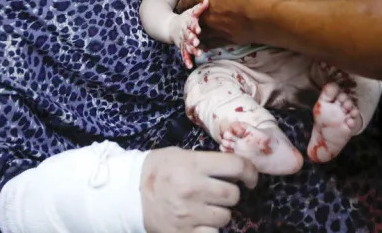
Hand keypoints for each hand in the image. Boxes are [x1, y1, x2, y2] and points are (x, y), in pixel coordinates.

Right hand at [141, 148, 257, 232]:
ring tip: (206, 207)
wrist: (130, 194)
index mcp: (193, 165)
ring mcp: (188, 214)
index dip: (250, 172)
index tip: (250, 178)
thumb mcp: (180, 155)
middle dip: (230, 194)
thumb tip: (236, 167)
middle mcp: (192, 189)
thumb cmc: (158, 170)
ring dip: (220, 213)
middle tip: (219, 192)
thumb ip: (206, 160)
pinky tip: (201, 222)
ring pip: (225, 217)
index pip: (236, 166)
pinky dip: (210, 229)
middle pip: (233, 194)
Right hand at [172, 2, 207, 68]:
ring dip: (191, 50)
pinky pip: (184, 55)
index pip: (191, 24)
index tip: (198, 29)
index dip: (194, 26)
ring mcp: (182, 41)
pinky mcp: (181, 48)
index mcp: (187, 23)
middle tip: (196, 42)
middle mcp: (184, 32)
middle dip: (192, 39)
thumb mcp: (190, 12)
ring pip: (186, 46)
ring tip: (197, 53)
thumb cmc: (184, 18)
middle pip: (188, 36)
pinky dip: (186, 60)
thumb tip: (207, 0)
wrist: (170, 26)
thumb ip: (199, 8)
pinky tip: (189, 66)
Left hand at [177, 0, 274, 47]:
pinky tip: (207, 43)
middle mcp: (205, 14)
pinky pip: (212, 43)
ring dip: (195, 30)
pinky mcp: (228, 40)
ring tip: (194, 29)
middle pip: (189, 16)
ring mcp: (216, 29)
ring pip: (199, 31)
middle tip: (184, 16)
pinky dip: (207, 42)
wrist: (263, 13)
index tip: (181, 1)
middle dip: (186, 15)